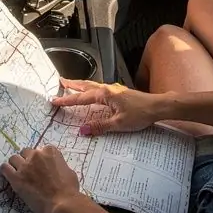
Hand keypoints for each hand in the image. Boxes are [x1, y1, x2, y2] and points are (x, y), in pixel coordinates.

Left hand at [0, 145, 81, 212]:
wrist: (62, 204)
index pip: (40, 150)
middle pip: (25, 152)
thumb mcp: (69, 171)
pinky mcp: (16, 178)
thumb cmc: (69, 190)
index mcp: (50, 151)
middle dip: (27, 161)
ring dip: (16, 165)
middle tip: (30, 172)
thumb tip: (53, 168)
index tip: (41, 168)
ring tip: (20, 175)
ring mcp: (25, 166)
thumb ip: (58, 165)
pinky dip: (6, 171)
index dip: (40, 160)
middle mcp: (36, 155)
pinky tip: (10, 176)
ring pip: (14, 158)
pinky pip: (4, 168)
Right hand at [51, 79, 165, 136]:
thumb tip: (82, 130)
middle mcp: (107, 89)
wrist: (158, 106)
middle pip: (85, 86)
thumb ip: (99, 126)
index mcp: (105, 94)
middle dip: (72, 85)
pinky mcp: (119, 93)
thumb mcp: (119, 124)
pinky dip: (91, 89)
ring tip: (72, 84)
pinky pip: (100, 89)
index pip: (81, 98)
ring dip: (81, 85)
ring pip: (93, 86)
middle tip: (60, 82)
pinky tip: (93, 93)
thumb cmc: (140, 114)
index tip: (54, 100)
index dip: (67, 100)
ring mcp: (114, 89)